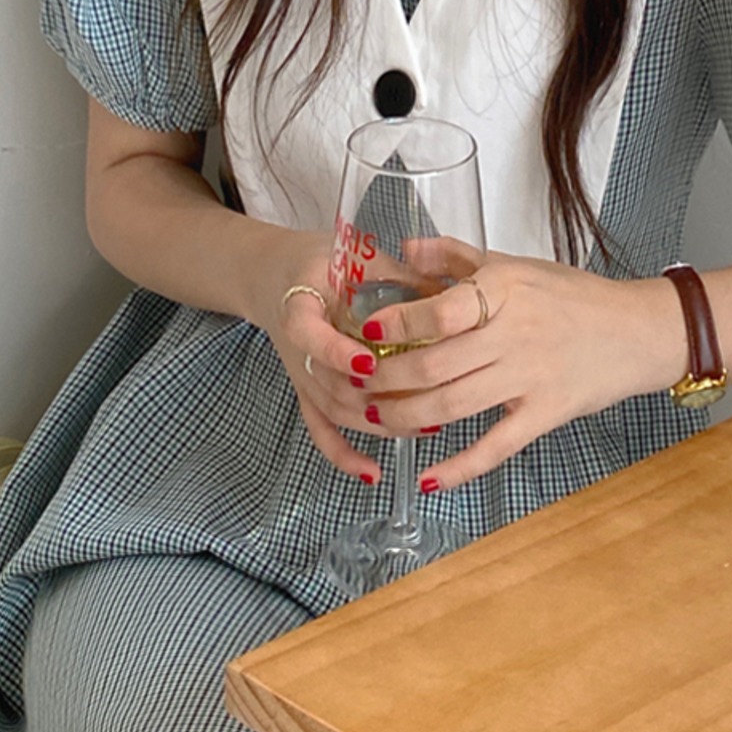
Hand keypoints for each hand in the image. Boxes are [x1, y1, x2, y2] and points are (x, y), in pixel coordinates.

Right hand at [260, 234, 399, 484]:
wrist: (277, 278)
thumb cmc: (321, 265)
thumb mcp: (355, 258)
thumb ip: (398, 276)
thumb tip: (455, 289)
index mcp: (300, 307)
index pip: (310, 335)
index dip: (337, 353)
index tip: (368, 363)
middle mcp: (297, 349)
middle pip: (328, 384)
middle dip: (373, 398)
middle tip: (422, 401)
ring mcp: (303, 376)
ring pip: (333, 410)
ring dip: (375, 424)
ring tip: (423, 425)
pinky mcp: (308, 393)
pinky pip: (321, 431)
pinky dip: (344, 455)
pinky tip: (372, 473)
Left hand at [355, 254, 682, 488]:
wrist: (640, 330)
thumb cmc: (574, 295)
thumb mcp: (516, 264)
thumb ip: (458, 257)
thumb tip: (407, 248)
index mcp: (504, 290)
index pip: (438, 311)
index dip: (395, 325)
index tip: (364, 332)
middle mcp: (515, 333)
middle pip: (433, 365)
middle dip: (385, 381)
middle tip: (355, 386)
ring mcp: (531, 377)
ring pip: (452, 406)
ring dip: (405, 418)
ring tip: (374, 420)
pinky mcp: (547, 413)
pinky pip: (495, 447)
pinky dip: (459, 467)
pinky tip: (428, 477)